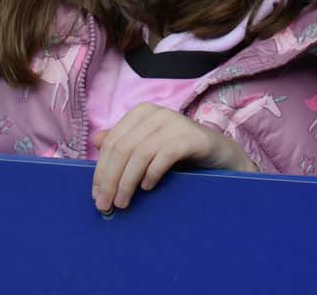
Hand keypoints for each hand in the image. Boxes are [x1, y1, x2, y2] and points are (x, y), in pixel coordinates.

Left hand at [92, 103, 254, 211]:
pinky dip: (152, 173)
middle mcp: (157, 113)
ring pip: (140, 154)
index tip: (97, 196)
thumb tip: (95, 139)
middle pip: (123, 148)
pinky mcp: (191, 137)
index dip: (101, 170)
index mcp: (141, 113)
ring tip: (123, 203)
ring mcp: (175, 123)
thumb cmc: (180, 152)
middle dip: (110, 179)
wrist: (220, 154)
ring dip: (127, 182)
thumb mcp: (149, 146)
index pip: (112, 142)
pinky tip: (147, 187)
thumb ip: (125, 142)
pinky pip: (164, 156)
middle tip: (105, 205)